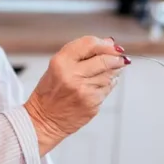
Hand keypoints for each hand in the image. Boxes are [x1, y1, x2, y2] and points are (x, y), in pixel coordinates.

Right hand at [24, 37, 126, 153]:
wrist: (44, 120)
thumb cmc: (50, 93)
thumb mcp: (58, 67)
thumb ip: (82, 53)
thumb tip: (109, 42)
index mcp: (61, 62)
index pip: (90, 43)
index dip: (104, 43)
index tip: (111, 45)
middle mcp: (72, 75)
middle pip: (105, 59)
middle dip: (115, 57)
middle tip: (119, 58)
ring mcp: (83, 90)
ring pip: (110, 74)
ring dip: (114, 71)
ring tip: (107, 72)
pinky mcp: (92, 103)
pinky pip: (108, 88)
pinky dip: (109, 84)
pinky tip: (100, 85)